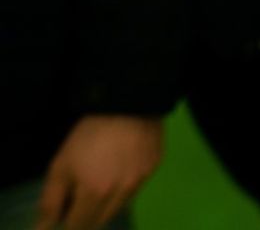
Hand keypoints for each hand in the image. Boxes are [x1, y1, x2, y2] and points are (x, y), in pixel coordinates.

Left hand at [36, 115, 162, 229]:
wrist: (128, 103)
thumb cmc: (89, 134)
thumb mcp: (61, 164)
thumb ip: (51, 200)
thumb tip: (44, 227)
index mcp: (95, 194)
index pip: (78, 226)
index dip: (67, 220)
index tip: (64, 207)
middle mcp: (121, 194)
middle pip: (100, 220)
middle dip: (86, 214)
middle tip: (79, 193)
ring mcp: (141, 182)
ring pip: (119, 206)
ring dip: (106, 202)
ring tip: (101, 177)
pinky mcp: (154, 169)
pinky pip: (136, 188)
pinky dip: (124, 186)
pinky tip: (120, 166)